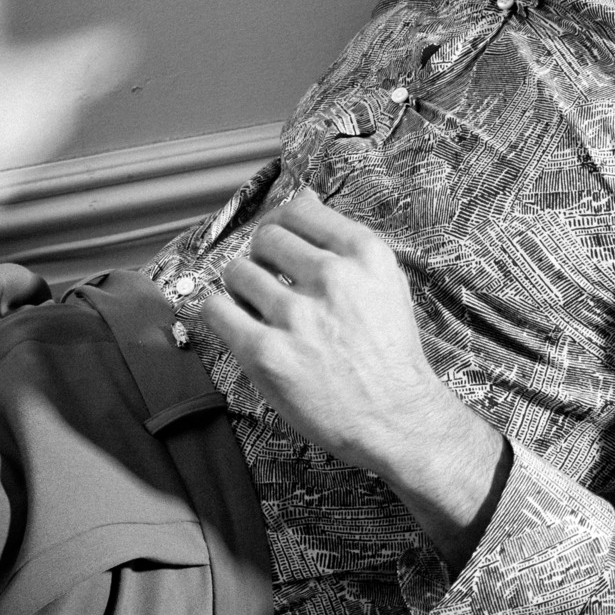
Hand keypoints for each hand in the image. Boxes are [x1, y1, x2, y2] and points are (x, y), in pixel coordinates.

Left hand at [199, 190, 509, 568]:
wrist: (396, 417)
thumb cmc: (388, 352)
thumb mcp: (384, 283)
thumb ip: (342, 242)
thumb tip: (302, 197)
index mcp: (364, 255)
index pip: (299, 211)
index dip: (281, 226)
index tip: (279, 246)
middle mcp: (332, 277)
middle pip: (265, 239)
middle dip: (262, 258)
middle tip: (271, 284)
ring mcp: (297, 315)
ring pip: (238, 272)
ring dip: (242, 289)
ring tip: (260, 311)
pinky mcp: (267, 353)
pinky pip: (217, 310)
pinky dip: (221, 314)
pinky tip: (239, 326)